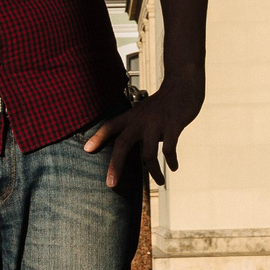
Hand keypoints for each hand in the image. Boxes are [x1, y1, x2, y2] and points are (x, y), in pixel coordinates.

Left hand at [85, 78, 202, 189]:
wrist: (183, 84)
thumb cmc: (162, 103)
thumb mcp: (144, 111)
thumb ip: (137, 128)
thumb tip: (132, 150)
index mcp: (132, 116)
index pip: (110, 126)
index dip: (98, 137)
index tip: (87, 150)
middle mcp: (141, 120)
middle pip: (122, 144)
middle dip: (115, 166)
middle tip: (111, 184)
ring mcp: (156, 123)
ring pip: (148, 154)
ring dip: (153, 172)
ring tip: (159, 182)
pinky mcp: (173, 125)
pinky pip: (169, 149)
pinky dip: (171, 161)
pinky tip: (174, 167)